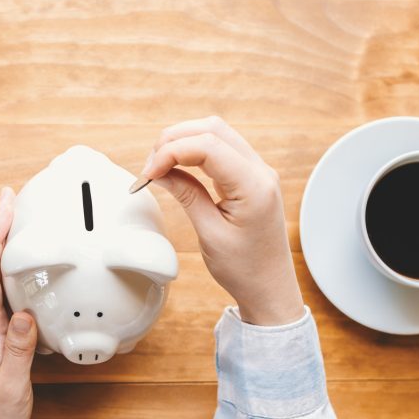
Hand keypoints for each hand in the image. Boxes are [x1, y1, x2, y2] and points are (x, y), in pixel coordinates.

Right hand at [137, 116, 303, 325]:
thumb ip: (187, 195)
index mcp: (254, 186)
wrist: (270, 288)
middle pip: (212, 129)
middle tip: (150, 167)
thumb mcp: (209, 234)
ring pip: (217, 134)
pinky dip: (195, 152)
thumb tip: (161, 171)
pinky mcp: (251, 178)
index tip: (148, 173)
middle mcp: (261, 171)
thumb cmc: (245, 269)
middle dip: (174, 140)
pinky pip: (222, 150)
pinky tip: (177, 168)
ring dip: (184, 142)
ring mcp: (258, 172)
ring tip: (159, 167)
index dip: (171, 152)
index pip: (208, 146)